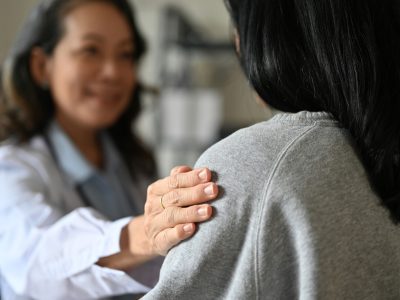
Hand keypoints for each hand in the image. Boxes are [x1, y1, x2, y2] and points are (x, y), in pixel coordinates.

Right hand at [97, 166, 217, 270]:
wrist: (152, 237)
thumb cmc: (171, 209)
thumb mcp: (172, 192)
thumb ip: (183, 180)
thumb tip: (201, 170)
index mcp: (156, 190)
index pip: (174, 181)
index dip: (191, 177)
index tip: (208, 174)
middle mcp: (153, 206)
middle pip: (175, 197)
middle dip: (196, 193)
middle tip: (214, 190)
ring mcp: (154, 225)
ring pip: (172, 216)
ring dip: (191, 212)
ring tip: (208, 210)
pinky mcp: (158, 242)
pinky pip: (167, 237)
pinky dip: (179, 233)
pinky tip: (192, 228)